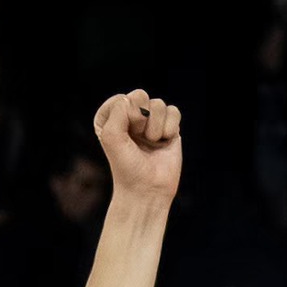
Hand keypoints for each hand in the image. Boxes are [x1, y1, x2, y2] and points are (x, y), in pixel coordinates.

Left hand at [93, 88, 181, 209]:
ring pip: (159, 104)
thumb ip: (119, 109)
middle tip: (139, 139)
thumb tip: (141, 99)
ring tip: (151, 143)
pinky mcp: (170, 129)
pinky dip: (170, 128)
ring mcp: (151, 121)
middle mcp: (131, 114)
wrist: (147, 190)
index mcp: (112, 114)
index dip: (126, 118)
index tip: (125, 138)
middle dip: (142, 119)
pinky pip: (174, 112)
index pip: (122, 98)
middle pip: (141, 95)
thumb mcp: (111, 135)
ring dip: (156, 128)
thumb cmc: (126, 166)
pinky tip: (164, 142)